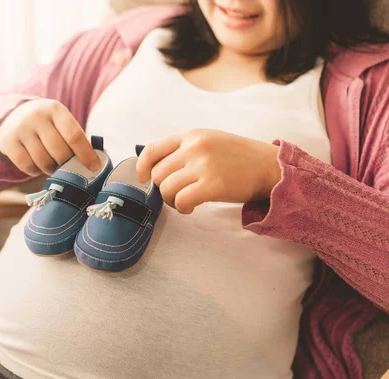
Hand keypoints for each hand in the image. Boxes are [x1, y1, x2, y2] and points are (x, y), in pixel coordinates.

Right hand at [0, 99, 100, 176]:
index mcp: (55, 109)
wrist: (13, 116)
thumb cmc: (48, 125)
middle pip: (60, 152)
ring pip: (44, 161)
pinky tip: (39, 166)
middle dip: (67, 164)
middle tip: (69, 167)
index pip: (74, 135)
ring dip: (52, 170)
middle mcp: (36, 116)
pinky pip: (27, 167)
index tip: (94, 168)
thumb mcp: (62, 123)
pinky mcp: (8, 142)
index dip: (86, 154)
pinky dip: (36, 171)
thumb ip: (80, 139)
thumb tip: (103, 156)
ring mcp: (21, 129)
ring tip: (54, 166)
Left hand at [136, 129, 281, 213]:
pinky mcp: (212, 185)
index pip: (153, 149)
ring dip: (172, 200)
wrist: (269, 167)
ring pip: (166, 189)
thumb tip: (155, 169)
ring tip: (185, 201)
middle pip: (158, 174)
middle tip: (177, 195)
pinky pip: (181, 201)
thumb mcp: (210, 141)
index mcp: (192, 135)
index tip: (143, 178)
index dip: (142, 167)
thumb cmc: (239, 158)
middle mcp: (195, 147)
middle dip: (163, 189)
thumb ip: (184, 150)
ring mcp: (204, 165)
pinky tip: (192, 207)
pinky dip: (182, 208)